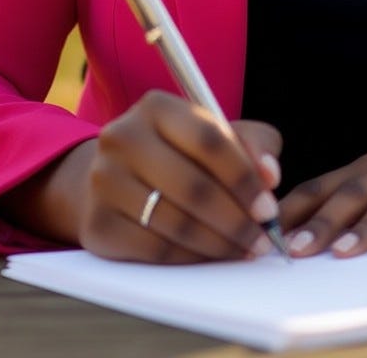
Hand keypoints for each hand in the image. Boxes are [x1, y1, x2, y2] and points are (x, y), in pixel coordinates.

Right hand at [4, 91, 282, 262]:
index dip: (244, 177)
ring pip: (175, 223)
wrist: (114, 177)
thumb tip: (269, 176)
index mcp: (156, 107)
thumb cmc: (179, 153)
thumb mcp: (214, 133)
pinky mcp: (96, 224)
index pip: (209, 140)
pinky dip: (190, 259)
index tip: (269, 207)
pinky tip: (210, 256)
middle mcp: (122, 137)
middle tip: (261, 240)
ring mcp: (104, 181)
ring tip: (243, 250)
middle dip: (236, 220)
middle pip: (193, 187)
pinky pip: (154, 251)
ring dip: (218, 244)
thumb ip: (252, 144)